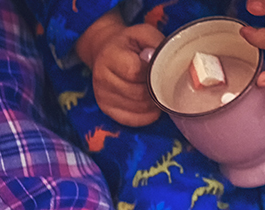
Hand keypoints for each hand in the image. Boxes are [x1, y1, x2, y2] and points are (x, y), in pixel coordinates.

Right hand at [78, 9, 163, 126]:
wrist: (107, 51)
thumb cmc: (131, 44)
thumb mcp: (144, 34)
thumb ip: (156, 44)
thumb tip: (163, 62)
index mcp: (110, 55)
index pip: (136, 72)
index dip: (153, 73)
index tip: (158, 68)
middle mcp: (102, 77)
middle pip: (139, 94)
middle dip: (155, 90)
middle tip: (160, 82)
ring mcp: (103, 96)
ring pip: (139, 109)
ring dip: (153, 103)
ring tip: (155, 91)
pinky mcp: (107, 110)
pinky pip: (134, 120)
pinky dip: (147, 115)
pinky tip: (150, 104)